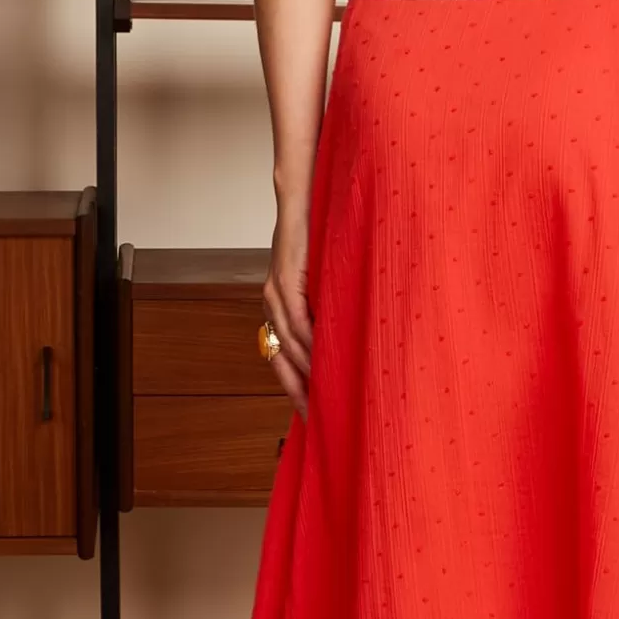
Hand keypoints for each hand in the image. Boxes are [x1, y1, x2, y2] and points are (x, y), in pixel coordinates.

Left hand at [262, 200, 314, 419]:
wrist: (302, 199)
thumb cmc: (317, 238)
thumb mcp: (320, 282)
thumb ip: (326, 308)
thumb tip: (347, 339)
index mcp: (277, 309)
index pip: (283, 360)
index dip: (295, 390)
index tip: (311, 417)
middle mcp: (271, 305)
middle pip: (283, 361)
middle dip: (300, 391)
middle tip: (320, 419)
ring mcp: (275, 292)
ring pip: (292, 344)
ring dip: (310, 370)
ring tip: (330, 394)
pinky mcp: (286, 279)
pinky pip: (297, 318)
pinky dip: (311, 340)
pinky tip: (325, 357)